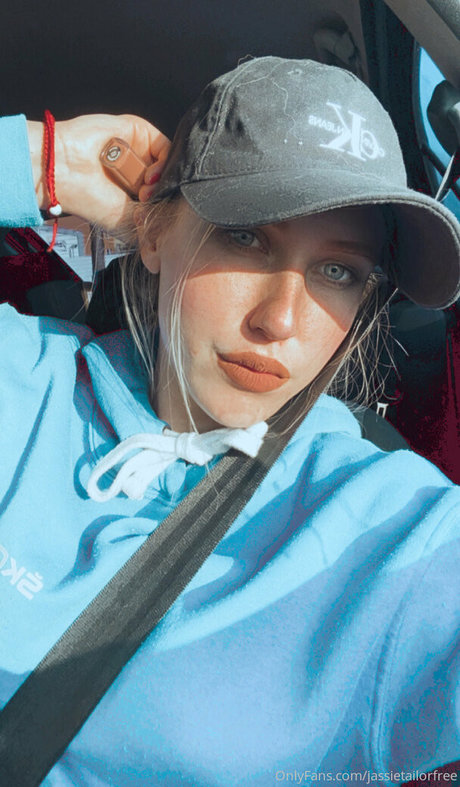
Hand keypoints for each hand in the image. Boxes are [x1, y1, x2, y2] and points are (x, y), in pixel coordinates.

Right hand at [27, 114, 169, 232]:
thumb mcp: (127, 221)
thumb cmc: (88, 198)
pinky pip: (166, 146)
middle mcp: (138, 171)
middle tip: (147, 201)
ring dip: (162, 180)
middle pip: (169, 180)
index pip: (163, 196)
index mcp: (133, 192)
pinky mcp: (139, 131)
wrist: (65, 172)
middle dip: (164, 193)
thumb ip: (151, 219)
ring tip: (145, 190)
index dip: (165, 205)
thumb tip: (173, 217)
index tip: (155, 215)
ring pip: (168, 164)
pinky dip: (164, 163)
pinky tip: (150, 176)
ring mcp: (139, 151)